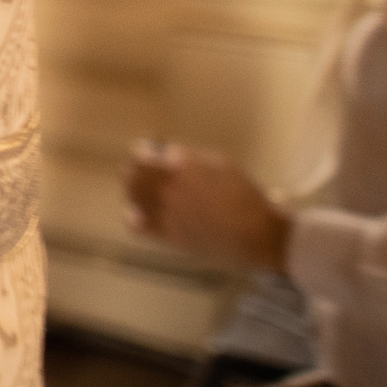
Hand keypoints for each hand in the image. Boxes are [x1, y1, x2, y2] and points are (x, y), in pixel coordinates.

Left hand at [123, 141, 291, 271]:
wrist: (254, 234)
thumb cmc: (243, 195)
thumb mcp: (220, 164)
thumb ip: (189, 157)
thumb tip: (167, 153)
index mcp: (180, 168)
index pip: (141, 154)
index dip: (142, 151)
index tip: (146, 151)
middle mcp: (167, 189)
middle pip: (133, 175)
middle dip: (136, 169)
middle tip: (140, 169)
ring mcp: (164, 213)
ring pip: (132, 197)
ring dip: (133, 190)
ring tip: (138, 188)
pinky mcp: (166, 235)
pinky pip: (135, 224)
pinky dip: (133, 215)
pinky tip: (138, 212)